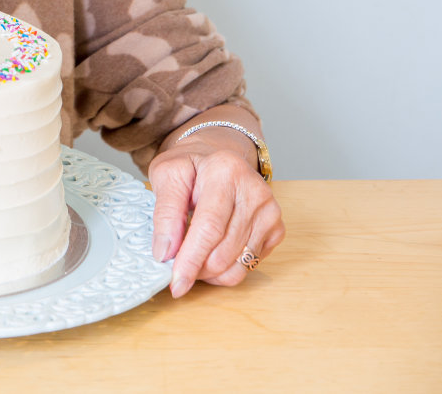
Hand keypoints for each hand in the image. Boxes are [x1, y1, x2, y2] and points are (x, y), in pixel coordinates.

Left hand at [149, 131, 284, 296]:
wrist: (217, 157)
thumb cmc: (190, 166)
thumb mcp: (166, 175)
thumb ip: (164, 212)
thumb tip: (165, 252)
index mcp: (225, 171)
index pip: (209, 228)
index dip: (191, 259)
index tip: (176, 282)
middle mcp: (255, 191)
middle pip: (224, 251)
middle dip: (197, 269)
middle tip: (177, 270)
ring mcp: (270, 212)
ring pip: (239, 264)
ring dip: (210, 272)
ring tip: (192, 260)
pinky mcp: (276, 229)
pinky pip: (250, 264)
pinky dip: (227, 269)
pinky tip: (211, 253)